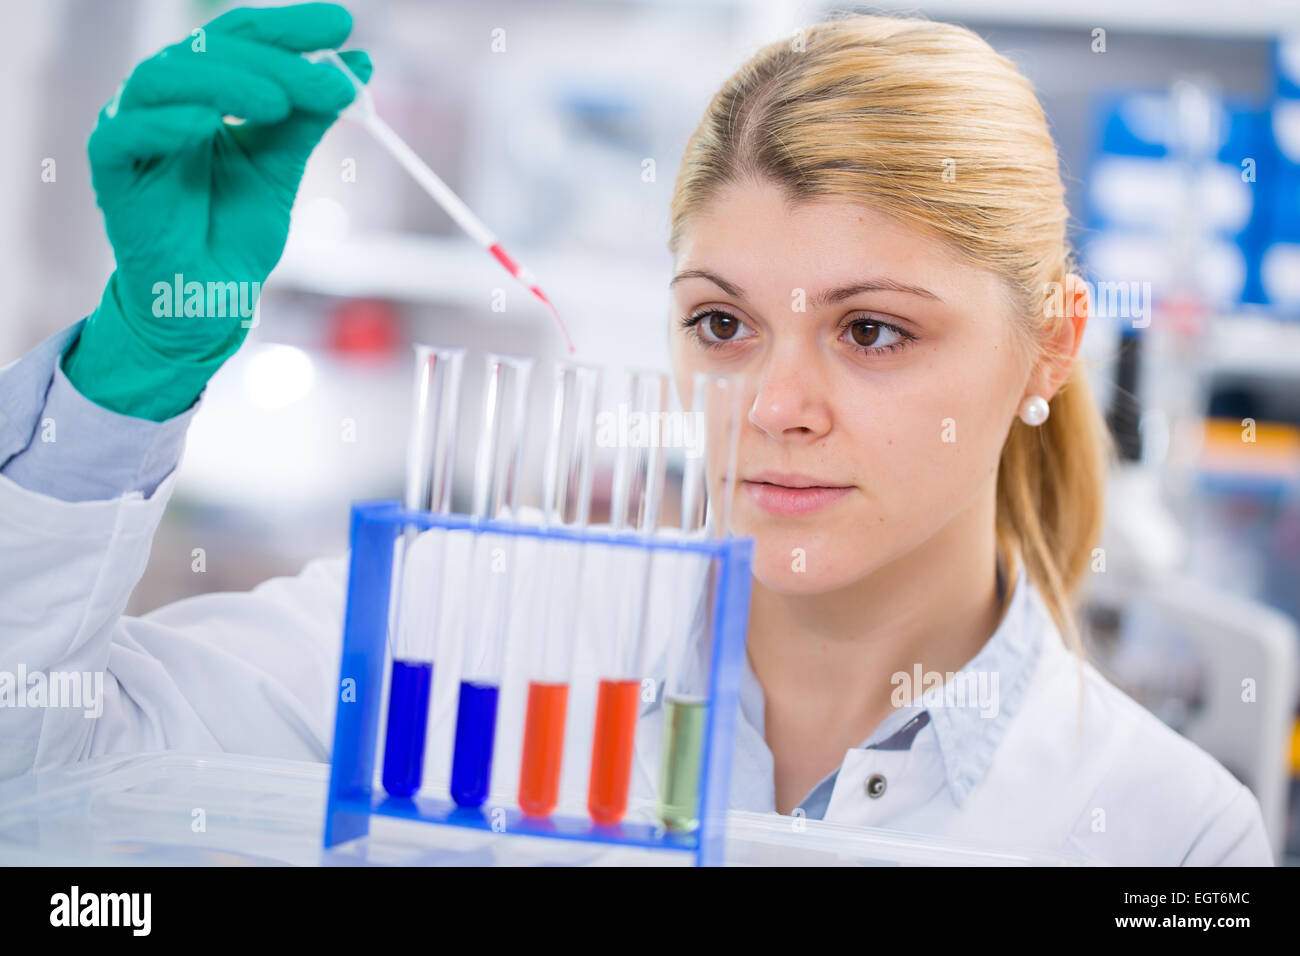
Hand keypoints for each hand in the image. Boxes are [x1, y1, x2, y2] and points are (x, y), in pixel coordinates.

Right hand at [63, 2, 370, 420]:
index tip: (344, 25)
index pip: (242, 39)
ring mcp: (133, 131)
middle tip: (330, 84)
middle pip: (210, 52)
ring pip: (166, 80)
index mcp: (204, 91)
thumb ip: (310, 118)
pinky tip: (208, 123)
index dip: (289, 27)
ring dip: (226, 83)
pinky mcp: (111, 171)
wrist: (209, 299)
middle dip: (276, 62)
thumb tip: (358, 69)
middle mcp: (164, 100)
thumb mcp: (282, 167)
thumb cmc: (235, 232)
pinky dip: (167, 123)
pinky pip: (127, 133)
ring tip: (278, 103)